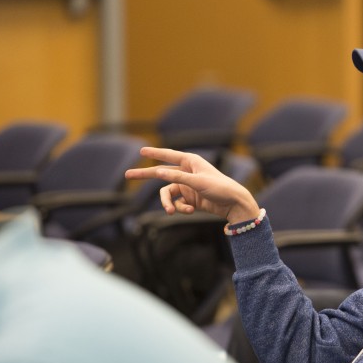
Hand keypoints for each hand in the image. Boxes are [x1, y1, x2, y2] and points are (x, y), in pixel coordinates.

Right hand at [124, 147, 260, 223]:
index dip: (155, 153)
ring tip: (172, 211)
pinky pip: (178, 203)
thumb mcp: (197, 182)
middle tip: (128, 174)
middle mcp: (188, 172)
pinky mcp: (191, 199)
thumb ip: (177, 178)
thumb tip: (158, 173)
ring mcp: (188, 186)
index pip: (169, 155)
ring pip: (168, 193)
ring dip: (169, 203)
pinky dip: (181, 208)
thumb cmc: (220, 188)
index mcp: (191, 162)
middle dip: (146, 175)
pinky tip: (191, 211)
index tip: (141, 151)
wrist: (235, 204)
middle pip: (161, 174)